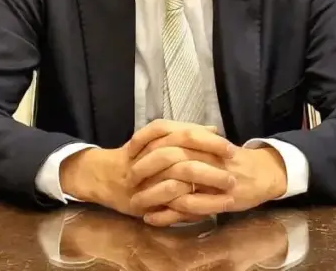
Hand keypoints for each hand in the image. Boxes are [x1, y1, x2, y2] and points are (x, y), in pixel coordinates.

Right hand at [59, 122, 234, 220]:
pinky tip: (207, 206)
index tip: (231, 149)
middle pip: (182, 152)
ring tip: (228, 190)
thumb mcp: (158, 141)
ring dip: (205, 182)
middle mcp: (146, 154)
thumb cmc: (136, 158)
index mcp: (154, 137)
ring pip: (176, 176)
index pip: (184, 132)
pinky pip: (165, 198)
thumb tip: (213, 128)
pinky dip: (186, 201)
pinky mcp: (139, 200)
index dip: (209, 140)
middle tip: (234, 171)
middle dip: (211, 162)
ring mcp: (142, 177)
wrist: (102, 176)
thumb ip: (184, 134)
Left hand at [131, 134, 287, 225]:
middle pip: (170, 160)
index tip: (129, 150)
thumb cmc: (234, 160)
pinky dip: (168, 216)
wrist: (264, 174)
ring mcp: (213, 181)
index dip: (147, 142)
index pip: (171, 136)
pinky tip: (152, 219)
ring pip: (177, 186)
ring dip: (153, 195)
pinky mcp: (218, 202)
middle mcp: (208, 158)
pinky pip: (189, 209)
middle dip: (146, 170)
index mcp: (205, 141)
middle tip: (129, 177)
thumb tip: (159, 134)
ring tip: (135, 202)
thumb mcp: (211, 143)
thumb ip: (189, 139)